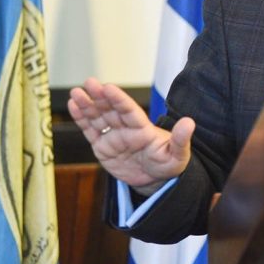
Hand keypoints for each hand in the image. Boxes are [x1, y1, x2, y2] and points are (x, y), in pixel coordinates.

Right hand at [68, 77, 194, 194]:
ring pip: (98, 118)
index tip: (108, 87)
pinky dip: (81, 119)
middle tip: (89, 83)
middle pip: (111, 110)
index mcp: (143, 128)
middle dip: (100, 97)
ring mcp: (114, 136)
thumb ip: (181, 139)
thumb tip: (190, 122)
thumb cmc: (168, 163)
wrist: (156, 180)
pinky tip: (73, 105)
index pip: (129, 111)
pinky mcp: (103, 147)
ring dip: (87, 105)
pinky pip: (91, 131)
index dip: (119, 99)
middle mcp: (126, 129)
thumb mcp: (178, 155)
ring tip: (75, 93)